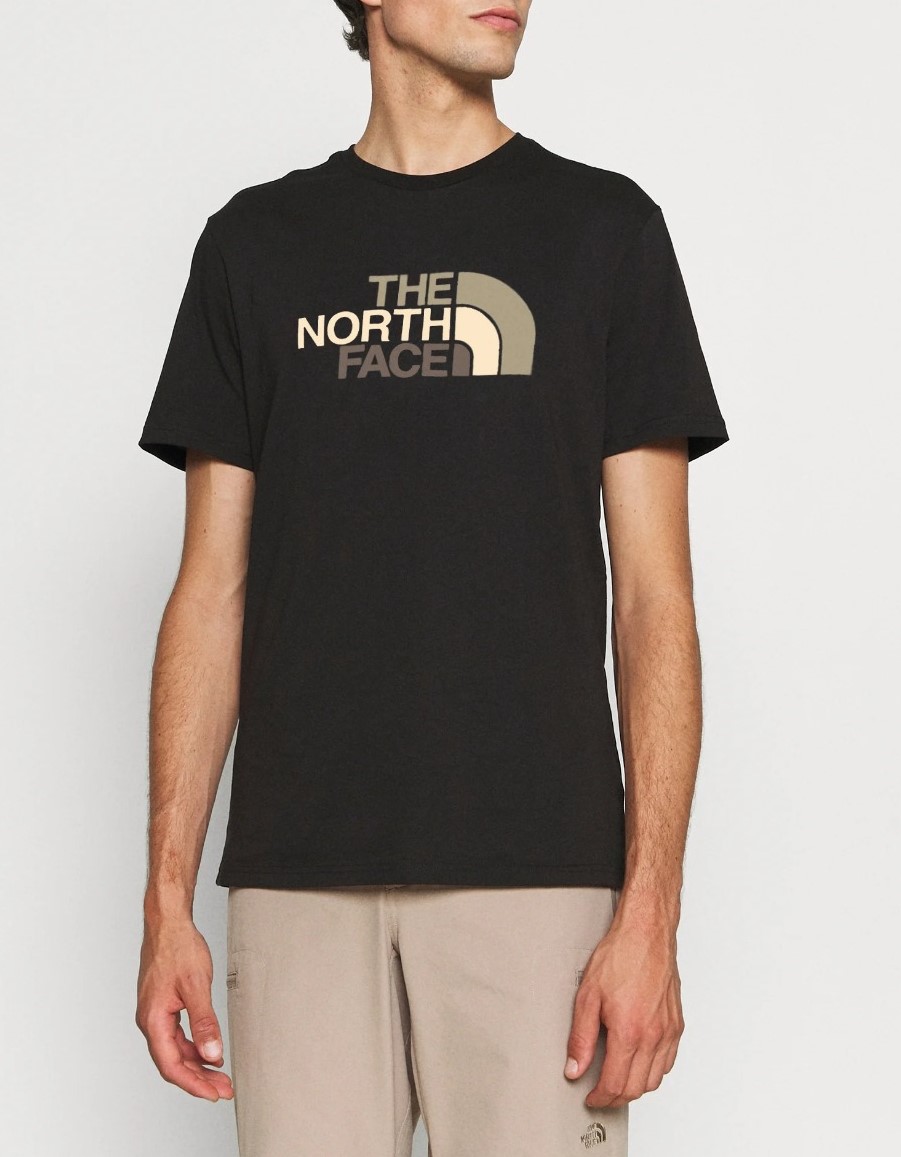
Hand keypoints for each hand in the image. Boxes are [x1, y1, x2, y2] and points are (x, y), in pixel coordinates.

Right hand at [136, 917, 233, 1101]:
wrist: (168, 923)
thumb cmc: (178, 948)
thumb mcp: (196, 986)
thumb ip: (205, 1023)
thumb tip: (213, 1054)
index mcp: (153, 1019)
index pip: (172, 1065)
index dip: (194, 1084)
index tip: (214, 1094)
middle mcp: (149, 1020)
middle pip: (173, 1062)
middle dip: (199, 1078)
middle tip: (224, 1089)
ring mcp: (154, 1013)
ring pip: (175, 1050)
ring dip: (197, 1063)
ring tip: (220, 1074)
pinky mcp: (162, 1005)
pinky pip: (176, 1035)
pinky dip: (193, 1046)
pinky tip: (208, 1050)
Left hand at [564, 910, 683, 1107]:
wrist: (646, 934)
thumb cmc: (620, 956)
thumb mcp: (588, 996)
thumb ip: (580, 1038)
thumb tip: (575, 1068)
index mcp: (629, 1032)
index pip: (615, 1084)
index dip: (599, 1098)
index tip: (590, 1097)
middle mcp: (653, 1036)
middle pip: (636, 1088)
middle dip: (615, 1098)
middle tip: (600, 1094)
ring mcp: (668, 1032)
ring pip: (655, 1080)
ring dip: (635, 1087)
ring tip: (617, 1079)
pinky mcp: (677, 1025)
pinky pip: (668, 1062)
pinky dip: (653, 1071)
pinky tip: (639, 1063)